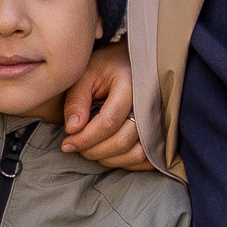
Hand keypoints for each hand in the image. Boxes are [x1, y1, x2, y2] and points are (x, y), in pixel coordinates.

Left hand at [62, 40, 148, 168]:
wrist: (132, 63)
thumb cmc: (106, 67)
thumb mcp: (86, 75)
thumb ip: (77, 100)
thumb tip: (72, 130)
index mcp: (130, 86)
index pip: (109, 122)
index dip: (85, 138)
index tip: (67, 143)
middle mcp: (148, 105)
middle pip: (122, 141)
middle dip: (94, 151)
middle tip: (76, 148)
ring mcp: (158, 120)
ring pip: (135, 154)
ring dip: (109, 159)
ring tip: (92, 150)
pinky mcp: (159, 133)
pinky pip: (147, 159)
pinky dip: (126, 163)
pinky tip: (109, 155)